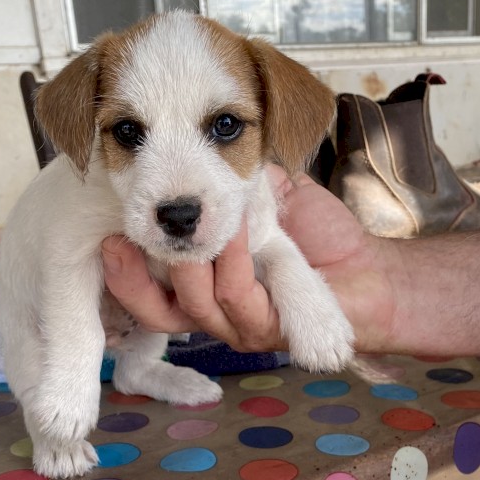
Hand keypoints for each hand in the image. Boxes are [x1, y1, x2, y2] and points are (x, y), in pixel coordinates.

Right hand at [102, 166, 395, 352]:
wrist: (370, 268)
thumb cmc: (317, 231)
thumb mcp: (264, 194)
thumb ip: (225, 177)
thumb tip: (188, 149)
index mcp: (202, 281)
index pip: (147, 285)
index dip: (122, 266)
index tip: (108, 228)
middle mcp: (212, 309)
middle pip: (155, 308)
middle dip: (133, 275)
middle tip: (120, 237)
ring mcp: (238, 324)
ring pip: (192, 302)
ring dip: (192, 259)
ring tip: (197, 220)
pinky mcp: (268, 329)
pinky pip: (237, 298)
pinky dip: (235, 261)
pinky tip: (238, 231)